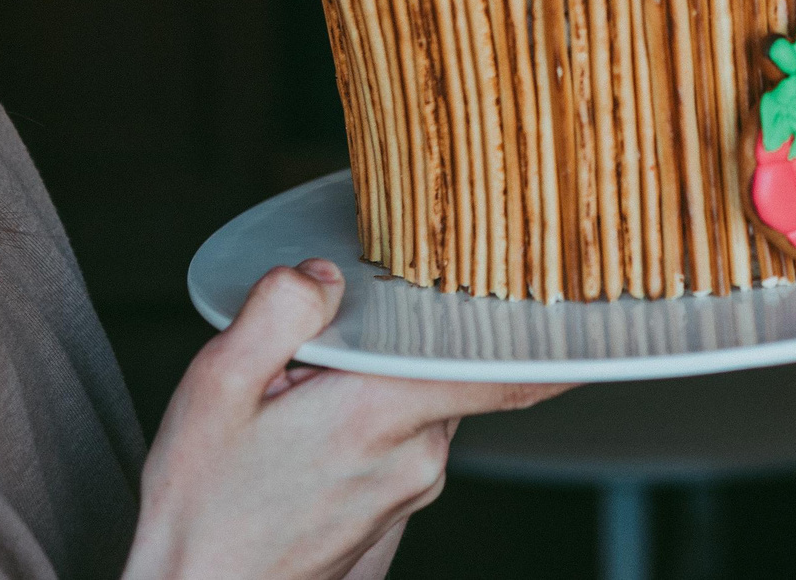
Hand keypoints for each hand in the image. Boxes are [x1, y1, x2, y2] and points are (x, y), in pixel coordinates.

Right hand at [124, 260, 566, 579]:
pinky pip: (399, 448)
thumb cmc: (199, 510)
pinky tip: (304, 446)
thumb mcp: (215, 388)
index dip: (551, 336)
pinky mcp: (391, 520)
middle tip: (319, 355)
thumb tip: (323, 276)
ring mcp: (407, 496)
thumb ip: (278, 313)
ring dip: (375, 392)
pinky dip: (368, 430)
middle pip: (442, 371)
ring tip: (292, 411)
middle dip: (397, 348)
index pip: (502, 369)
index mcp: (381, 417)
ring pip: (418, 409)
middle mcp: (415, 461)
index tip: (596, 310)